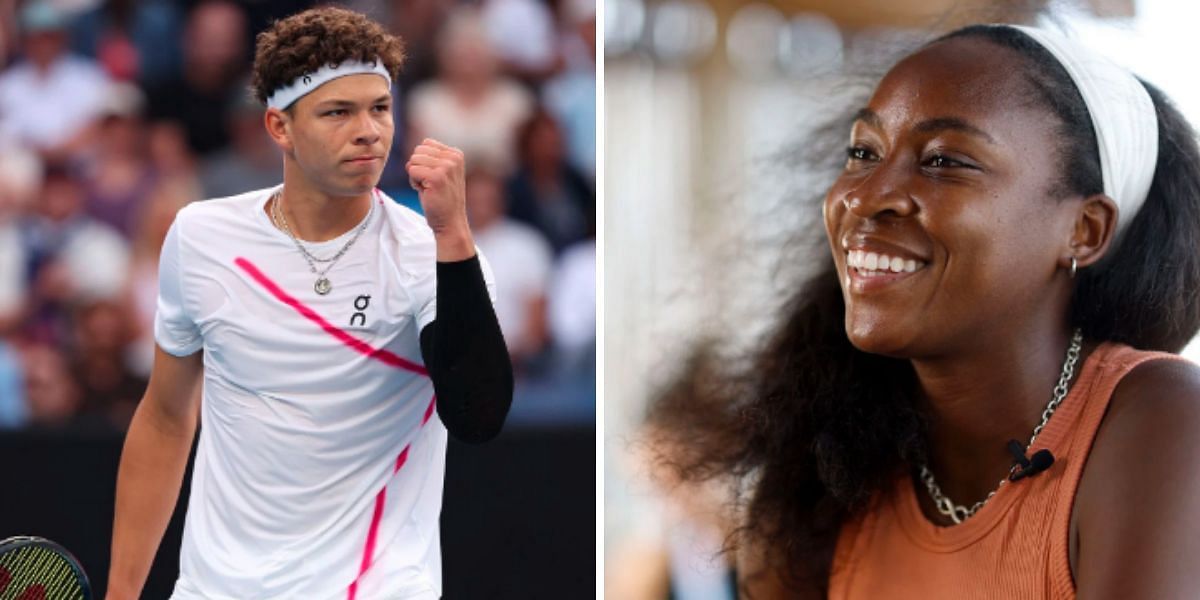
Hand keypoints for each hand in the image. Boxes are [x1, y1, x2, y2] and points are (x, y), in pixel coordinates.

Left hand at [406, 138, 474, 260]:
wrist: (450, 222)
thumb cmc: (442, 198)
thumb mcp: (443, 171)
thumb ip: (435, 156)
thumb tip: (422, 144)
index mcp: (456, 154)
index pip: (425, 144)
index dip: (423, 161)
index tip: (434, 177)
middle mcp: (453, 158)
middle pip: (418, 151)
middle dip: (418, 167)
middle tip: (429, 184)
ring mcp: (446, 167)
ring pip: (413, 160)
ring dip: (415, 175)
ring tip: (428, 188)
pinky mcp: (436, 177)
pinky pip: (411, 170)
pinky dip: (414, 182)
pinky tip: (426, 192)